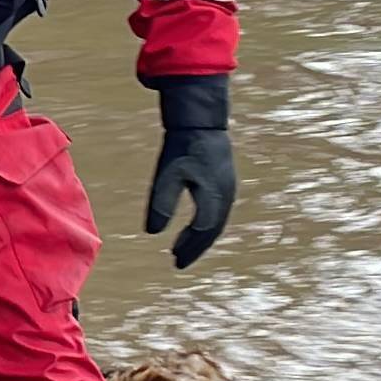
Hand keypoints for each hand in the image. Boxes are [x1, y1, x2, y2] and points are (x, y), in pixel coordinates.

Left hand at [142, 74, 235, 268]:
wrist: (202, 119)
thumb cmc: (183, 145)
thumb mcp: (167, 174)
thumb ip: (161, 203)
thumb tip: (152, 233)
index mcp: (213, 196)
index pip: (202, 231)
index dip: (189, 247)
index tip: (174, 260)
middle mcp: (226, 196)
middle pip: (212, 231)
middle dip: (196, 247)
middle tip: (178, 261)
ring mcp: (228, 188)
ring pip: (217, 222)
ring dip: (201, 237)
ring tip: (183, 248)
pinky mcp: (225, 181)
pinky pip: (218, 211)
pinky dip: (206, 224)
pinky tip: (193, 226)